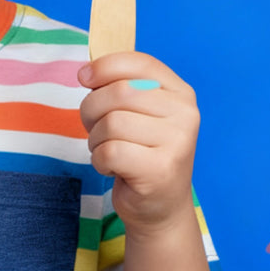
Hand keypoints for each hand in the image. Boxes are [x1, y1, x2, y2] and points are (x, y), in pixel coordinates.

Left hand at [78, 52, 200, 239]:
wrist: (162, 207)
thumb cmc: (141, 150)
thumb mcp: (137, 111)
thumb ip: (119, 84)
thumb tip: (86, 73)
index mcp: (180, 92)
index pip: (139, 63)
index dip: (105, 66)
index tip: (84, 77)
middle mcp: (185, 114)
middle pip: (119, 92)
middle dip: (92, 108)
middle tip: (94, 126)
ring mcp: (178, 143)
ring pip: (112, 122)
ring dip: (96, 138)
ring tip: (107, 149)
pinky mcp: (161, 171)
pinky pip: (110, 151)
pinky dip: (99, 159)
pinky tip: (112, 167)